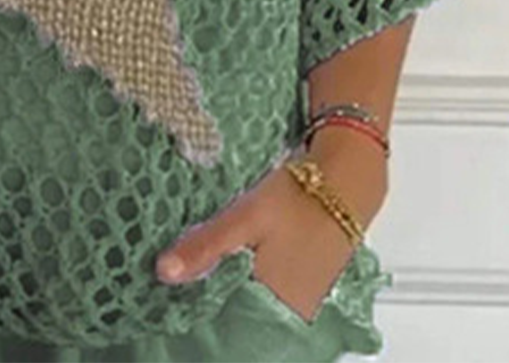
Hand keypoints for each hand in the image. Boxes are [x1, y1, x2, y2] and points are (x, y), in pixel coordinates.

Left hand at [155, 134, 387, 323]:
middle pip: (235, 320)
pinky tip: (231, 271)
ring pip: (250, 309)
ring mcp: (297, 304)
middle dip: (208, 303)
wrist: (345, 182)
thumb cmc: (297, 198)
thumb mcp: (244, 217)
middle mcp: (286, 312)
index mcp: (269, 300)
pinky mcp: (303, 290)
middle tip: (181, 282)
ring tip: (200, 275)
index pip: (220, 325)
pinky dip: (245, 289)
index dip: (192, 311)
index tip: (166, 298)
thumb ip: (206, 247)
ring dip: (226, 295)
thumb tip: (163, 272)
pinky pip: (266, 300)